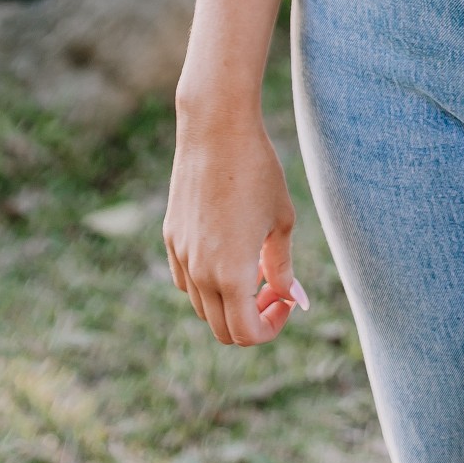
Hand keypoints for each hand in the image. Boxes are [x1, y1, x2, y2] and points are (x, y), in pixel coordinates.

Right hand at [164, 114, 308, 346]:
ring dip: (230, 302)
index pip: (246, 333)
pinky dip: (208, 284)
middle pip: (223, 329)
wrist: (216, 129)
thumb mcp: (281, 221)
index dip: (271, 327)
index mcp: (231, 274)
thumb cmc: (257, 170)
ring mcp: (181, 256)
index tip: (286, 300)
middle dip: (252, 319)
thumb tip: (292, 299)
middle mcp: (200, 272)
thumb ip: (283, 267)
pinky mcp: (171, 237)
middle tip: (274, 288)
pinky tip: (229, 252)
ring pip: (203, 307)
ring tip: (254, 266)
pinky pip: (186, 281)